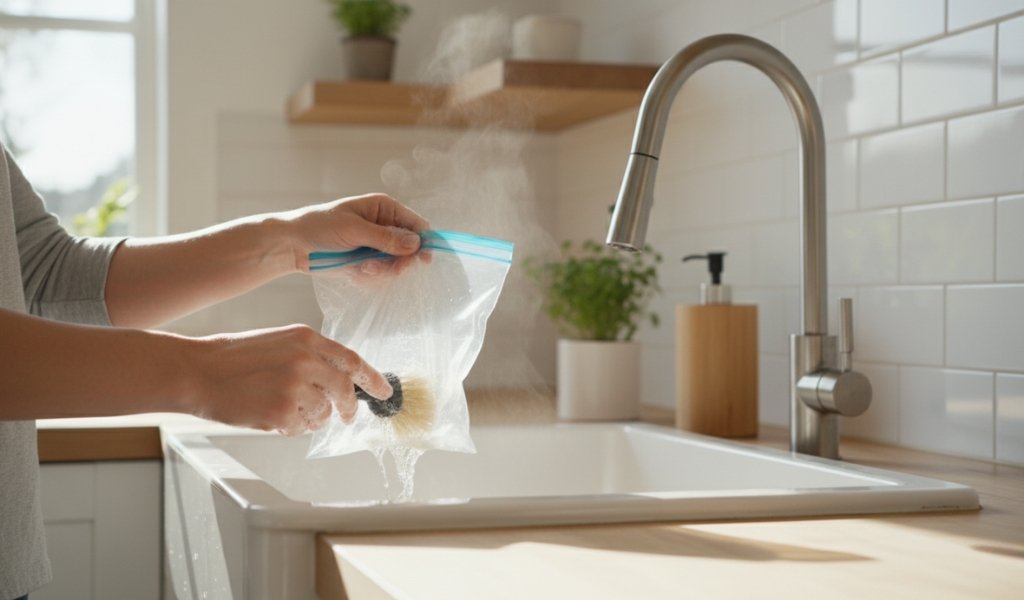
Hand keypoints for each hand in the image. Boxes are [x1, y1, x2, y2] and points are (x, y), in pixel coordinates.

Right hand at [186, 324, 392, 435]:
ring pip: (324, 413)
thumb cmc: (234, 358)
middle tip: (348, 416)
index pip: (351, 360)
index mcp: (305, 338)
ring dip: (313, 418)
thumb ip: (311, 356)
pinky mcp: (282, 412)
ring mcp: (294, 387)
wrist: (197, 372)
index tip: (383, 391)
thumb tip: (340, 379)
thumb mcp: (278, 342)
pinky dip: (293, 427)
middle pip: (344, 390)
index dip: (372, 378)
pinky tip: (273, 416)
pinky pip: (302, 428)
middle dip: (349, 407)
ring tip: (287, 409)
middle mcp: (305, 360)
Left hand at [283, 193, 430, 272]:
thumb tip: (416, 243)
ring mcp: (376, 246)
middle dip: (401, 261)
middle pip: (411, 247)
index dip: (424, 240)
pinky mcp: (367, 263)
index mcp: (384, 208)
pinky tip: (356, 273)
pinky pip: (382, 275)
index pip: (415, 223)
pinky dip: (371, 277)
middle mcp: (384, 226)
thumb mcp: (354, 229)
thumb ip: (385, 238)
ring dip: (383, 270)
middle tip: (393, 270)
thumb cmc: (320, 227)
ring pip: (397, 264)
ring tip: (364, 269)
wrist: (293, 245)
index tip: (424, 258)